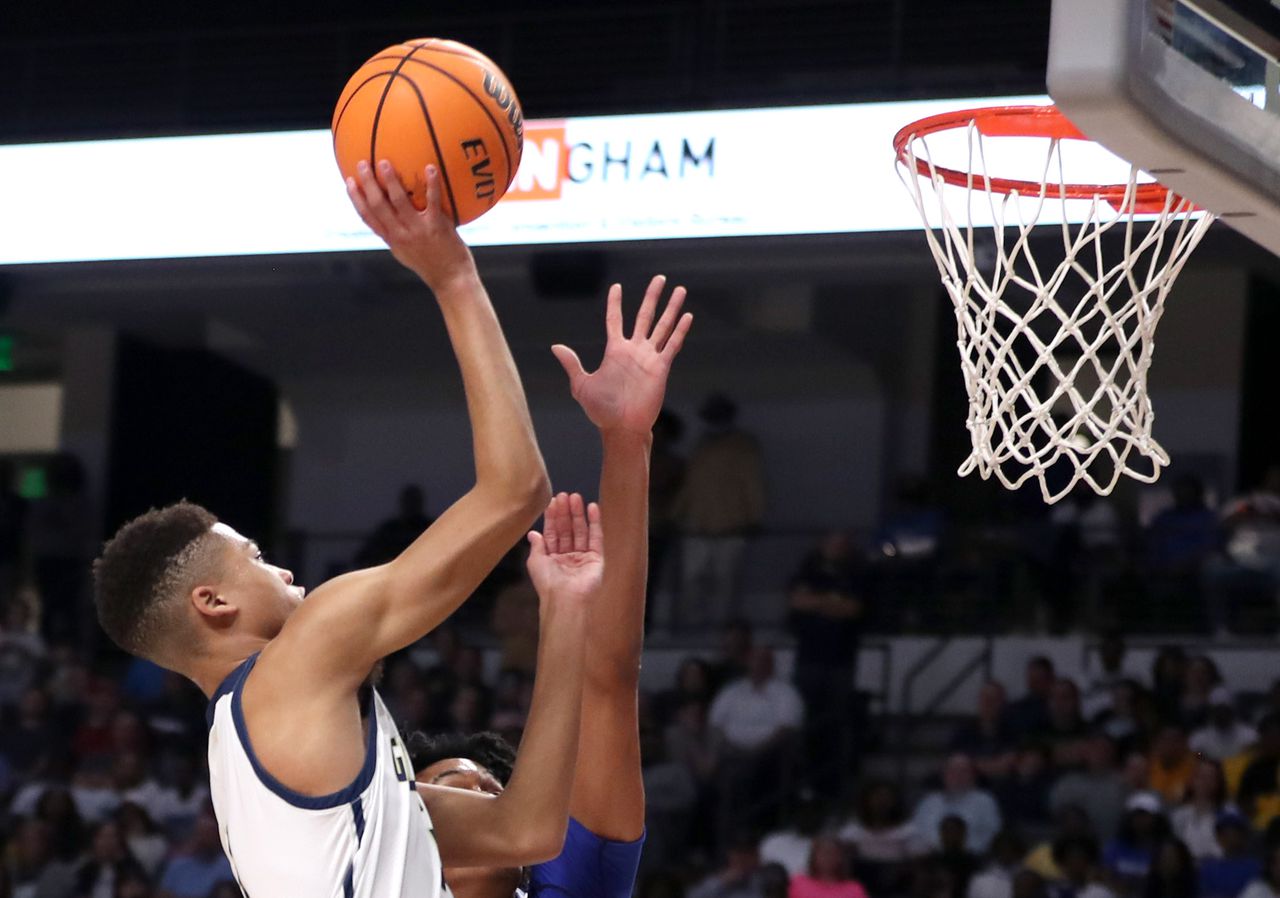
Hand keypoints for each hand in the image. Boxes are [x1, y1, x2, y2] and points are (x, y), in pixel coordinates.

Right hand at [345, 160, 476, 293]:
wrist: (452, 281)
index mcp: (392, 240)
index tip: (349, 181)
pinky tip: (430, 167)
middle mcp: (400, 234)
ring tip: (385, 162)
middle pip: (377, 205)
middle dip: (367, 183)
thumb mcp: (407, 253)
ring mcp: (417, 230)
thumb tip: (391, 218)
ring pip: (398, 200)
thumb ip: (398, 235)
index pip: (367, 217)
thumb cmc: (432, 265)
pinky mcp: (437, 226)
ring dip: (390, 180)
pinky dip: (431, 183)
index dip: (356, 199)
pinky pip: (432, 200)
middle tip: (362, 164)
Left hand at [526, 492, 602, 607]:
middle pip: (567, 529)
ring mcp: (583, 556)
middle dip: (565, 512)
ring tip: (576, 497)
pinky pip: (596, 537)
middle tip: (565, 495)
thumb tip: (533, 532)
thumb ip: (537, 545)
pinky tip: (592, 508)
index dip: (552, 517)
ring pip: (581, 530)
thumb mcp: (535, 562)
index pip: (553, 533)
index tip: (552, 501)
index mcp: (552, 558)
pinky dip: (595, 522)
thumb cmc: (547, 582)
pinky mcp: (596, 558)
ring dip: (578, 513)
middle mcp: (568, 556)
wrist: (565, 598)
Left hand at [551, 275, 692, 435]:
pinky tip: (687, 316)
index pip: (615, 320)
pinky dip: (679, 331)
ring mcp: (649, 358)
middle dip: (652, 296)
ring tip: (680, 290)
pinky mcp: (661, 368)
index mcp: (615, 350)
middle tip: (660, 278)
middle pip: (645, 316)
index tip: (617, 287)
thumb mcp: (582, 385)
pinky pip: (672, 345)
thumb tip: (556, 346)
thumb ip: (572, 364)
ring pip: (662, 326)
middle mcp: (634, 350)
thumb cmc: (601, 410)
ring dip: (671, 308)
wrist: (622, 427)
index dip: (615, 303)